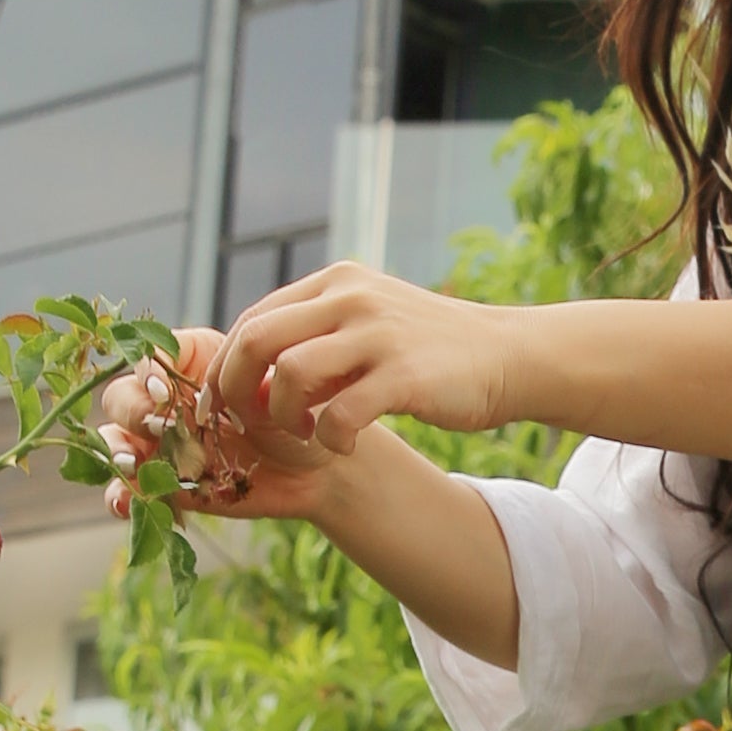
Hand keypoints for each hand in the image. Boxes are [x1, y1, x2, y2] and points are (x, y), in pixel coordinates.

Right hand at [95, 328, 329, 525]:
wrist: (313, 468)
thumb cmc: (296, 414)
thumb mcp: (274, 386)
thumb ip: (237, 382)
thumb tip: (204, 393)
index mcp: (188, 363)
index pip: (148, 357)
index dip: (147, 371)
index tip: (163, 390)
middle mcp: (166, 400)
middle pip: (122, 397)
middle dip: (132, 410)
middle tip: (158, 426)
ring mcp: (161, 444)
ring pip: (114, 440)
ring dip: (115, 450)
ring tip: (131, 463)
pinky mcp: (165, 484)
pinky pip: (129, 488)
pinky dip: (120, 495)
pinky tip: (125, 502)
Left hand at [205, 267, 523, 454]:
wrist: (506, 355)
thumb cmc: (429, 351)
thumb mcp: (369, 322)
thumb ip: (318, 333)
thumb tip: (256, 368)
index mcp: (334, 283)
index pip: (252, 320)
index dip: (226, 369)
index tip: (225, 410)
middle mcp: (350, 298)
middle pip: (256, 340)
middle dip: (236, 393)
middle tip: (247, 429)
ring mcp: (378, 333)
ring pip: (290, 374)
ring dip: (282, 418)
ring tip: (304, 435)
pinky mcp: (405, 374)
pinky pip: (340, 414)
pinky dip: (330, 439)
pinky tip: (343, 446)